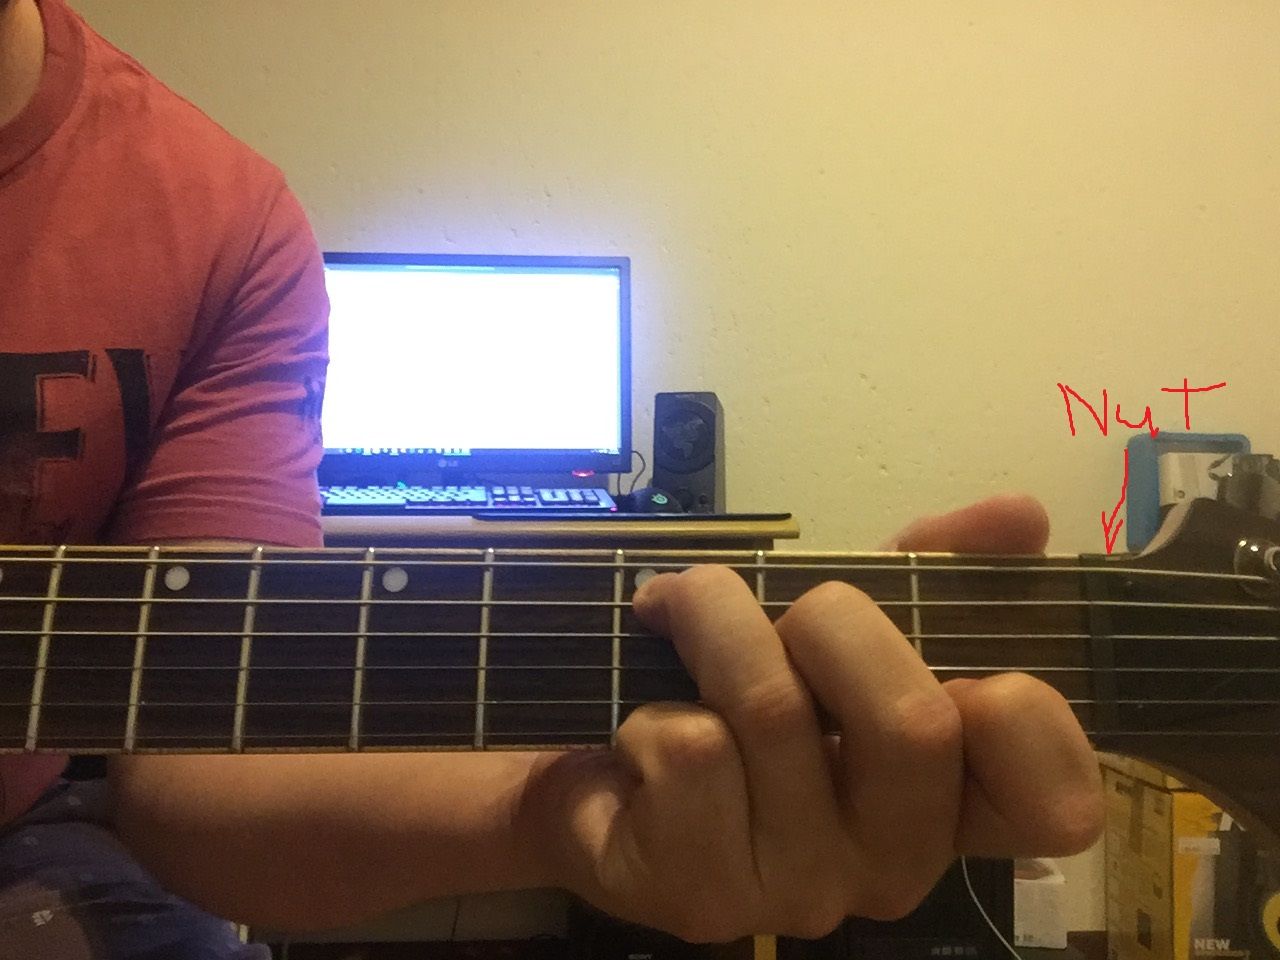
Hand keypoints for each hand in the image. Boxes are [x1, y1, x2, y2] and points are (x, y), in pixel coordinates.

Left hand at [521, 494, 1101, 941]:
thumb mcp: (832, 621)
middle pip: (913, 723)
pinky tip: (646, 734)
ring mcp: (799, 890)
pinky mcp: (702, 893)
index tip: (970, 673)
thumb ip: (930, 570)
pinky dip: (653, 705)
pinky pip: (690, 749)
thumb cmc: (732, 691)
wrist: (596, 772)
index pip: (1055, 803)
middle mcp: (891, 864)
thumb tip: (1023, 513)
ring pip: (776, 710)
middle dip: (830, 619)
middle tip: (778, 610)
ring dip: (716, 624)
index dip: (1031, 723)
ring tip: (682, 614)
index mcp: (946, 801)